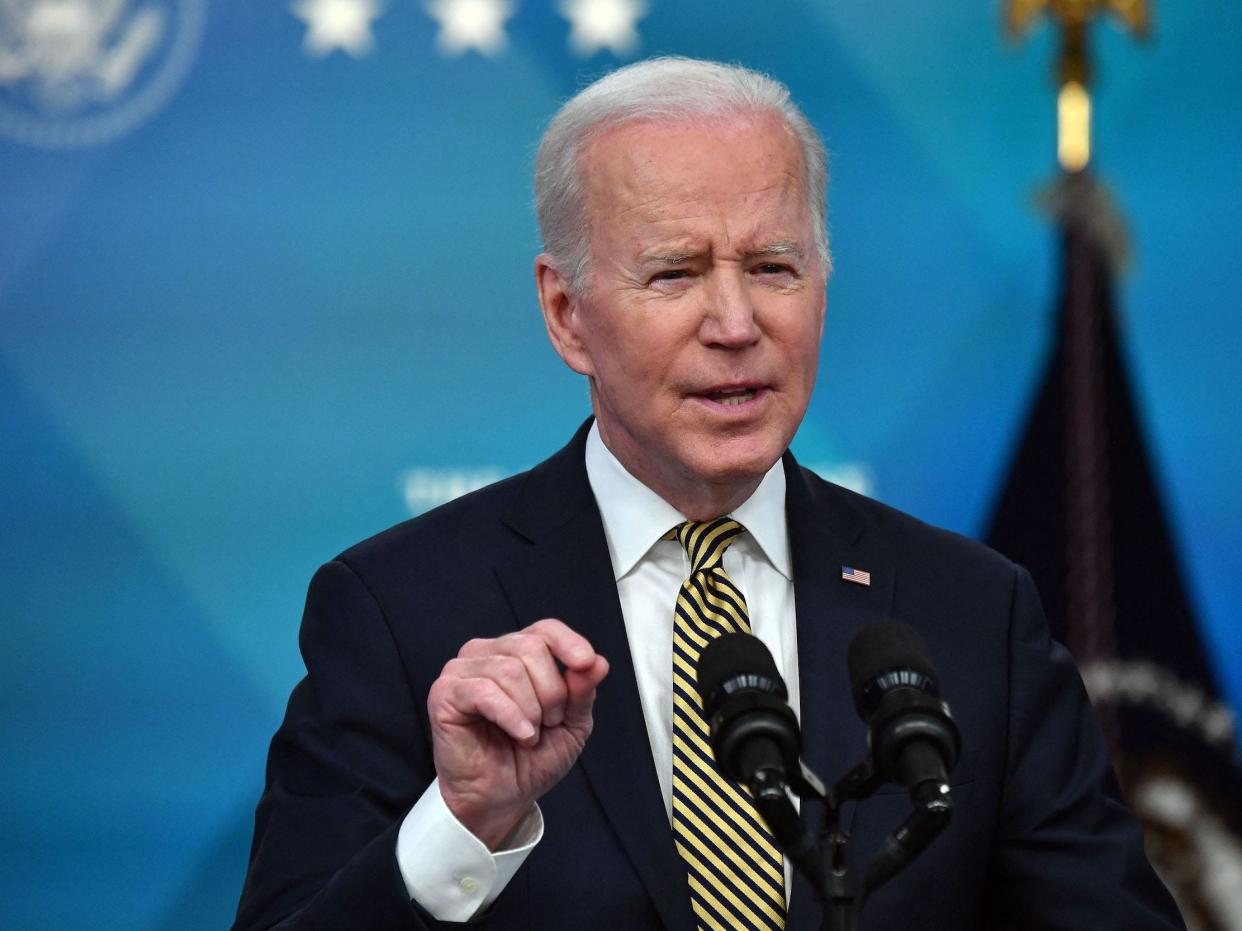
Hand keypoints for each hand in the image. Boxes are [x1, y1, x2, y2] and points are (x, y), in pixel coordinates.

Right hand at [427, 618, 608, 849]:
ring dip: (531, 710)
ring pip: (510, 670)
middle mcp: (487, 653)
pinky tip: (521, 735)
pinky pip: (485, 691)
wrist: (501, 799)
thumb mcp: (572, 724)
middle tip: (549, 724)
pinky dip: (511, 716)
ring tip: (530, 735)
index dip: (568, 643)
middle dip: (552, 692)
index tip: (586, 664)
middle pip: (532, 647)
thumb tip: (598, 662)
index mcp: (516, 653)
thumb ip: (582, 692)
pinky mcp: (445, 694)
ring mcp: (462, 671)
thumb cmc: (530, 759)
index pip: (545, 629)